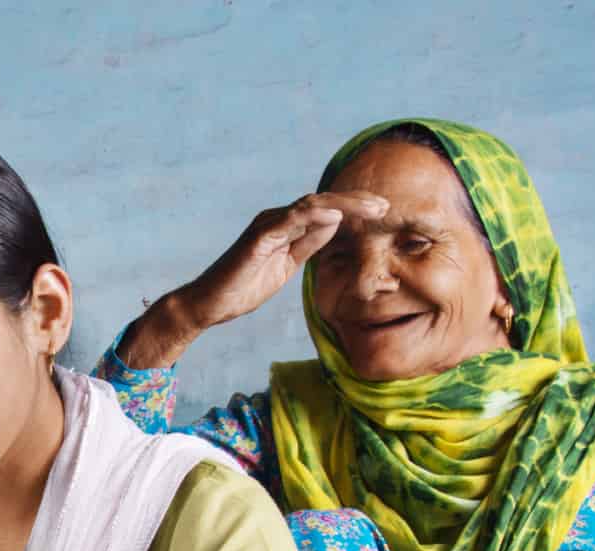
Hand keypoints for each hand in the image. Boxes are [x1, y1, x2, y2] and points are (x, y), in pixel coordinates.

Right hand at [118, 191, 386, 369]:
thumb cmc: (242, 288)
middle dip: (356, 202)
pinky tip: (337, 214)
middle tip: (385, 205)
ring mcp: (267, 226)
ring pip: (312, 205)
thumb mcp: (286, 266)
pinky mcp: (258, 238)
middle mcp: (277, 219)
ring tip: (372, 207)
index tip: (382, 213)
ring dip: (345, 204)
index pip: (326, 212)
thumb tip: (334, 225)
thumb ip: (308, 245)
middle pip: (323, 202)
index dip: (355, 210)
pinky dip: (315, 214)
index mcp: (285, 227)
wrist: (208, 304)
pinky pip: (290, 220)